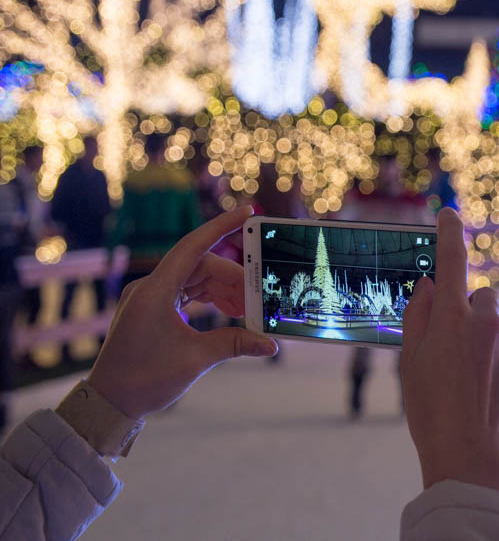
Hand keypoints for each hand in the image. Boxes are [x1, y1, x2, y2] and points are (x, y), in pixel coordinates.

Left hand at [87, 206, 276, 419]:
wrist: (109, 402)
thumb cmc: (144, 380)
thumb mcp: (196, 359)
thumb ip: (235, 343)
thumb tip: (271, 344)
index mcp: (155, 291)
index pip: (193, 246)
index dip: (221, 226)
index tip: (246, 213)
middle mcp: (150, 287)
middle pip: (201, 266)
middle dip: (234, 278)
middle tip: (260, 295)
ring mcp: (150, 297)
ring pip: (196, 280)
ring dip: (224, 291)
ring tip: (248, 309)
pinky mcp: (152, 309)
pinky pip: (187, 293)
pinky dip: (210, 299)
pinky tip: (230, 312)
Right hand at [400, 208, 498, 496]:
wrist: (469, 455)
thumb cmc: (430, 408)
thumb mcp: (409, 359)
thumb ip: (418, 314)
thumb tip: (430, 285)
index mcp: (453, 317)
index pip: (453, 260)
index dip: (449, 233)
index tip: (448, 215)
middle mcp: (486, 323)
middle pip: (479, 297)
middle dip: (465, 309)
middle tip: (445, 342)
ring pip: (492, 327)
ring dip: (478, 340)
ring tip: (460, 379)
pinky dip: (491, 361)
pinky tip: (477, 391)